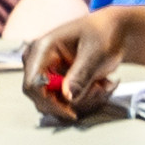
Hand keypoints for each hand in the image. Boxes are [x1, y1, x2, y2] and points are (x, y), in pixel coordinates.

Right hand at [33, 0, 144, 122]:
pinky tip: (100, 86)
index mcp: (41, 49)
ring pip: (56, 105)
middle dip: (72, 102)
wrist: (111, 32)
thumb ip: (81, 74)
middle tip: (100, 89)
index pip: (33, 84)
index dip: (49, 102)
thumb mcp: (95, 53)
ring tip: (104, 84)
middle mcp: (37, 63)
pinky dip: (85, 100)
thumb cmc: (103, 36)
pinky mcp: (56, 84)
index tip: (72, 112)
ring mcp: (45, 74)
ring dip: (83, 101)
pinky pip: (65, 104)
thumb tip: (67, 96)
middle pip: (42, 99)